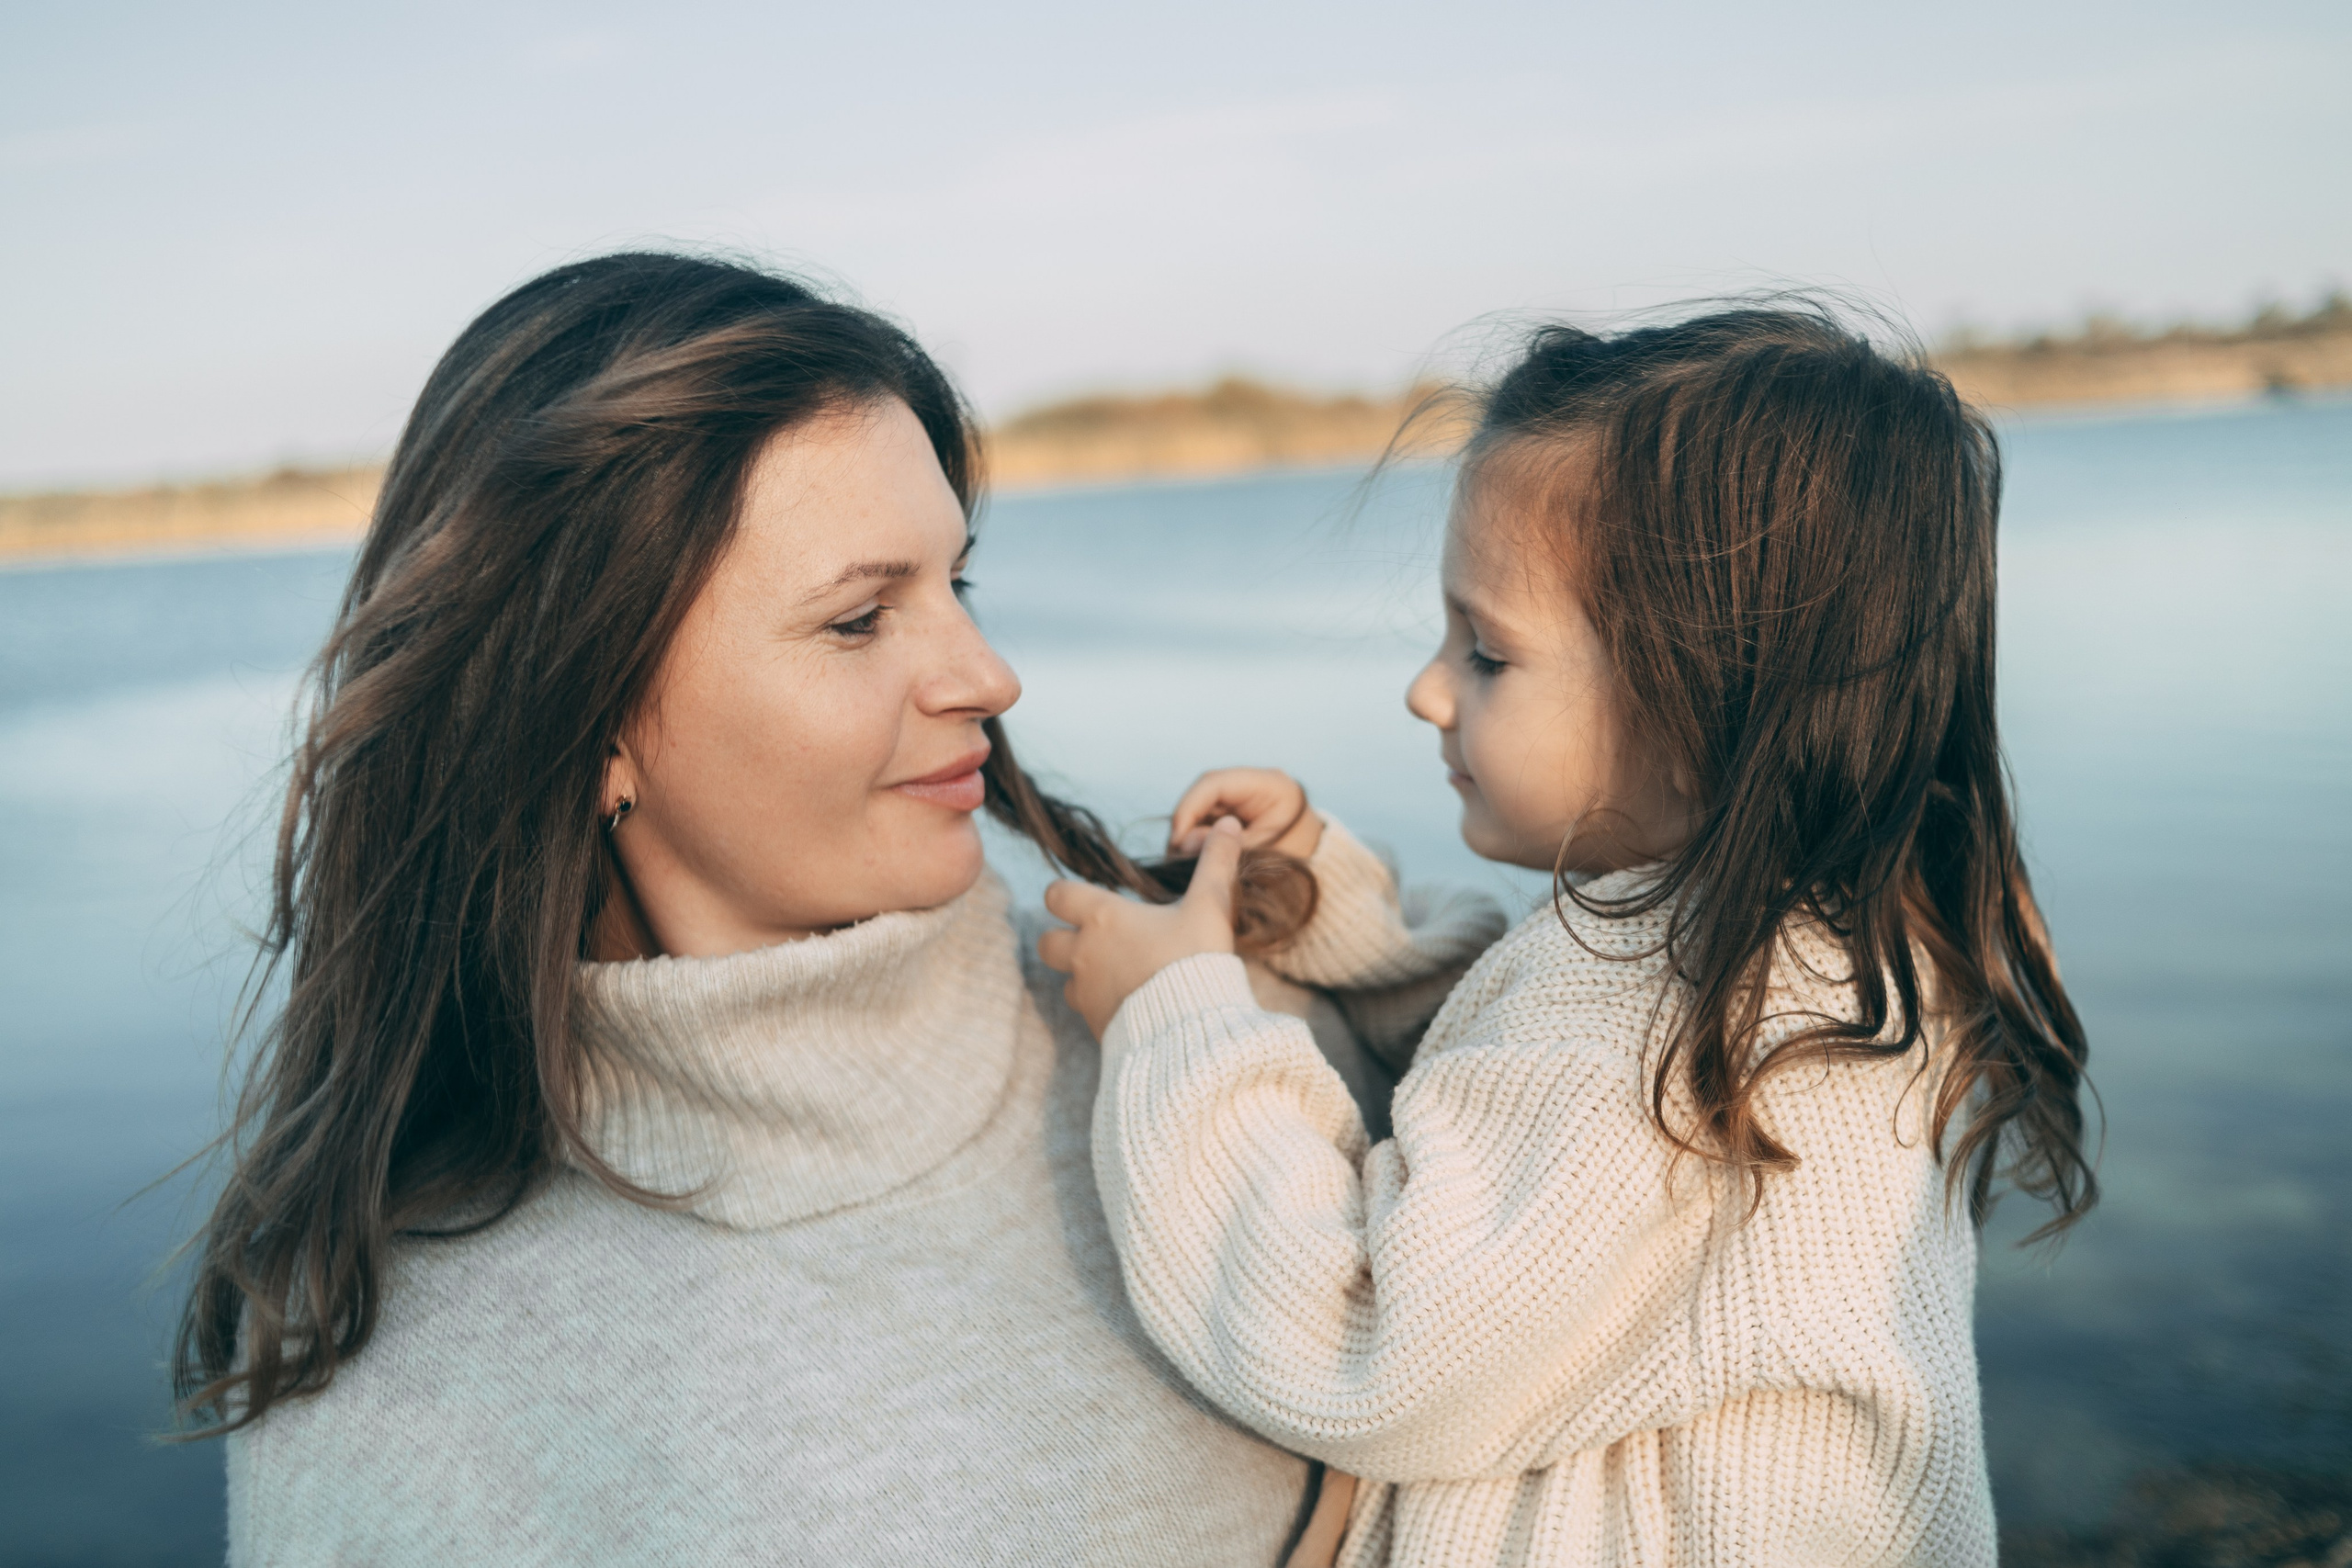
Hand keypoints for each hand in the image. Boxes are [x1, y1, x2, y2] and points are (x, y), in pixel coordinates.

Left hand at [1038, 816, 1245, 1036]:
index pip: (1057, 895)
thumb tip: (1229, 824)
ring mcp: (1086, 992)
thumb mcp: (1210, 907)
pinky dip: (1099, 1005)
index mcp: (1103, 918)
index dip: (1064, 895)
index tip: (1084, 899)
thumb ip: (1217, 863)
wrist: (1192, 1027)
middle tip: (1095, 939)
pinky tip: (1129, 1004)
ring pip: (1064, 979)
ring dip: (1082, 975)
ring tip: (1116, 973)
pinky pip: (1085, 1010)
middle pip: (1046, 941)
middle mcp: (1084, 953)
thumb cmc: (1196, 960)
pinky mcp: (1095, 1023)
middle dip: (1063, 938)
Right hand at [1168, 768, 1322, 860]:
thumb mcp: (1263, 856)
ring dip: (1190, 833)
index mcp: (1270, 784)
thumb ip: (1225, 848)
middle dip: (1186, 823)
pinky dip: (1200, 838)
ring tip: (1183, 861)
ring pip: (1203, 808)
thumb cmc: (1301, 864)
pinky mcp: (1237, 811)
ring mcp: (1244, 796)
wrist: (1323, 871)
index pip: (1214, 783)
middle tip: (1175, 855)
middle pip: (1204, 794)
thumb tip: (1182, 844)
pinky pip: (1209, 820)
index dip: (1188, 809)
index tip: (1177, 841)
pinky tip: (1195, 859)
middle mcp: (1254, 783)